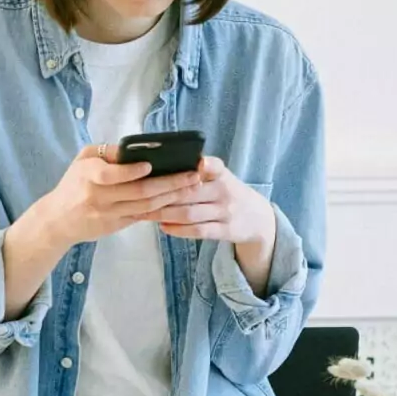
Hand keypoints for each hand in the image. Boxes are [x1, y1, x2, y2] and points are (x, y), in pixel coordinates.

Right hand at [21, 143, 205, 248]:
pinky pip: (144, 216)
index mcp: (88, 176)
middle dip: (169, 183)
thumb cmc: (73, 184)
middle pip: (138, 191)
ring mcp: (109, 213)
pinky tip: (180, 201)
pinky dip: (163, 209)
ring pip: (146, 206)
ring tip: (192, 186)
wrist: (58, 220)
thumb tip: (136, 147)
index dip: (131, 171)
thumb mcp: (82, 160)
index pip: (110, 175)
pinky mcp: (117, 225)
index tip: (150, 165)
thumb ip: (107, 152)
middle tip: (191, 175)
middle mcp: (99, 196)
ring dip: (173, 196)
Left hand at [137, 155, 275, 245]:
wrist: (257, 218)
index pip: (215, 166)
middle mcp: (225, 191)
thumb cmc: (228, 192)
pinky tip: (163, 227)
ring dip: (165, 214)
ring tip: (145, 213)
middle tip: (139, 196)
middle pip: (190, 193)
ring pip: (190, 214)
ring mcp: (226, 212)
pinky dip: (178, 230)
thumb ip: (199, 171)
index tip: (194, 164)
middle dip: (163, 195)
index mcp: (223, 174)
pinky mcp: (225, 231)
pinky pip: (198, 231)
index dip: (204, 165)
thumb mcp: (221, 177)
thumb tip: (161, 165)